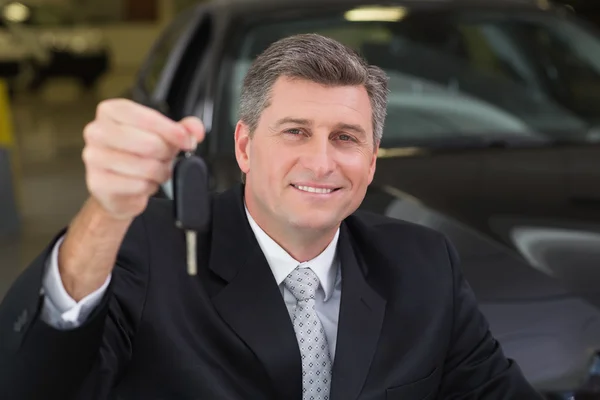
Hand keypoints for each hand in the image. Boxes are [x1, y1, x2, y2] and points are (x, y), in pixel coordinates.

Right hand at [82, 99, 204, 219]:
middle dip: (166, 154)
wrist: (116, 188)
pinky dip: (148, 187)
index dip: (173, 131)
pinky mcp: (98, 183)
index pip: (148, 117)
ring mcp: (94, 158)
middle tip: (166, 158)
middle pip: (149, 143)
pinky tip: (143, 183)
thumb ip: (183, 128)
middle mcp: (97, 131)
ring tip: (155, 170)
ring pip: (146, 166)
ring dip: (159, 172)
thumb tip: (196, 130)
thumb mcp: (162, 136)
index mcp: (112, 111)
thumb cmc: (137, 155)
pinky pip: (138, 185)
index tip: (186, 140)